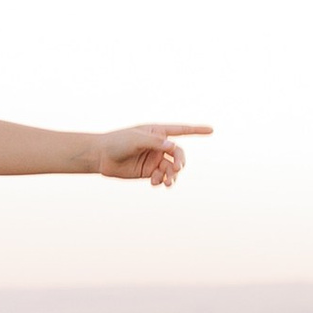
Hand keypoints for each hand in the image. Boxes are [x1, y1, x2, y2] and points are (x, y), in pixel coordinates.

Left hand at [94, 121, 209, 186]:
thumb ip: (154, 143)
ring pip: (172, 168)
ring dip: (172, 175)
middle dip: (180, 161)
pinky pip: (162, 177)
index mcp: (157, 132)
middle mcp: (159, 145)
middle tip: (178, 168)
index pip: (181, 130)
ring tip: (167, 182)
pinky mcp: (149, 172)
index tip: (211, 130)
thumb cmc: (117, 142)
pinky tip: (154, 182)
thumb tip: (172, 147)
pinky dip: (161, 180)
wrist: (101, 157)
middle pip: (178, 154)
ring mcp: (154, 159)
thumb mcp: (135, 139)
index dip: (197, 130)